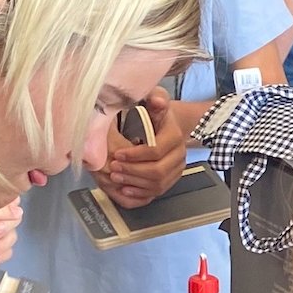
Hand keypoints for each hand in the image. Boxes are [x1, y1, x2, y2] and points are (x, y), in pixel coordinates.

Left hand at [93, 88, 186, 209]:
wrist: (166, 124)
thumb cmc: (154, 112)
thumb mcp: (154, 99)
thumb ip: (155, 98)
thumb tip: (156, 100)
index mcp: (175, 136)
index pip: (156, 151)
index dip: (135, 155)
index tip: (117, 154)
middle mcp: (180, 155)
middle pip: (158, 172)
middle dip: (133, 172)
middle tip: (113, 168)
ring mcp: (176, 169)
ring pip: (158, 185)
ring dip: (134, 183)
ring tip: (116, 178)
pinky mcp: (171, 180)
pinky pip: (157, 193)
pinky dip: (140, 194)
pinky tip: (125, 189)